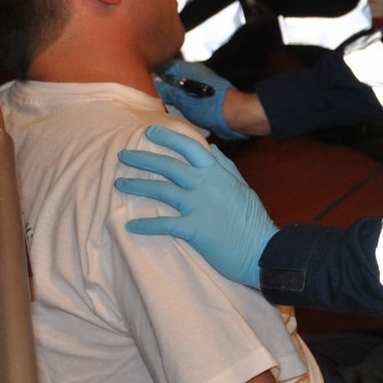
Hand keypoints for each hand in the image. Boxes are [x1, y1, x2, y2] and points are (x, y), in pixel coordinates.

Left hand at [115, 125, 275, 288]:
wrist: (263, 250)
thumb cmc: (254, 221)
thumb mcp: (243, 188)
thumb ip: (226, 167)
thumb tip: (212, 149)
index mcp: (218, 173)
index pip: (190, 147)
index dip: (168, 137)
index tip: (149, 132)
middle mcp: (206, 184)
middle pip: (169, 166)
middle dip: (143, 159)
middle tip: (122, 156)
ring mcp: (200, 206)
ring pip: (162, 190)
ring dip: (137, 186)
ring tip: (119, 184)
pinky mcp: (195, 229)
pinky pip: (164, 224)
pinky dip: (146, 225)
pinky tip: (130, 226)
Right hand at [153, 60, 245, 139]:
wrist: (236, 117)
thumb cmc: (211, 106)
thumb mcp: (183, 100)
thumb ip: (167, 92)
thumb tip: (154, 87)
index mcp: (190, 70)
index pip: (166, 66)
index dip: (154, 74)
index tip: (143, 85)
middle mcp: (194, 76)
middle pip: (171, 80)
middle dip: (161, 90)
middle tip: (151, 101)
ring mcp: (200, 88)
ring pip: (179, 92)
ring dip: (171, 101)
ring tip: (161, 110)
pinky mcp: (204, 101)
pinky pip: (187, 102)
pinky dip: (181, 108)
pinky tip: (175, 117)